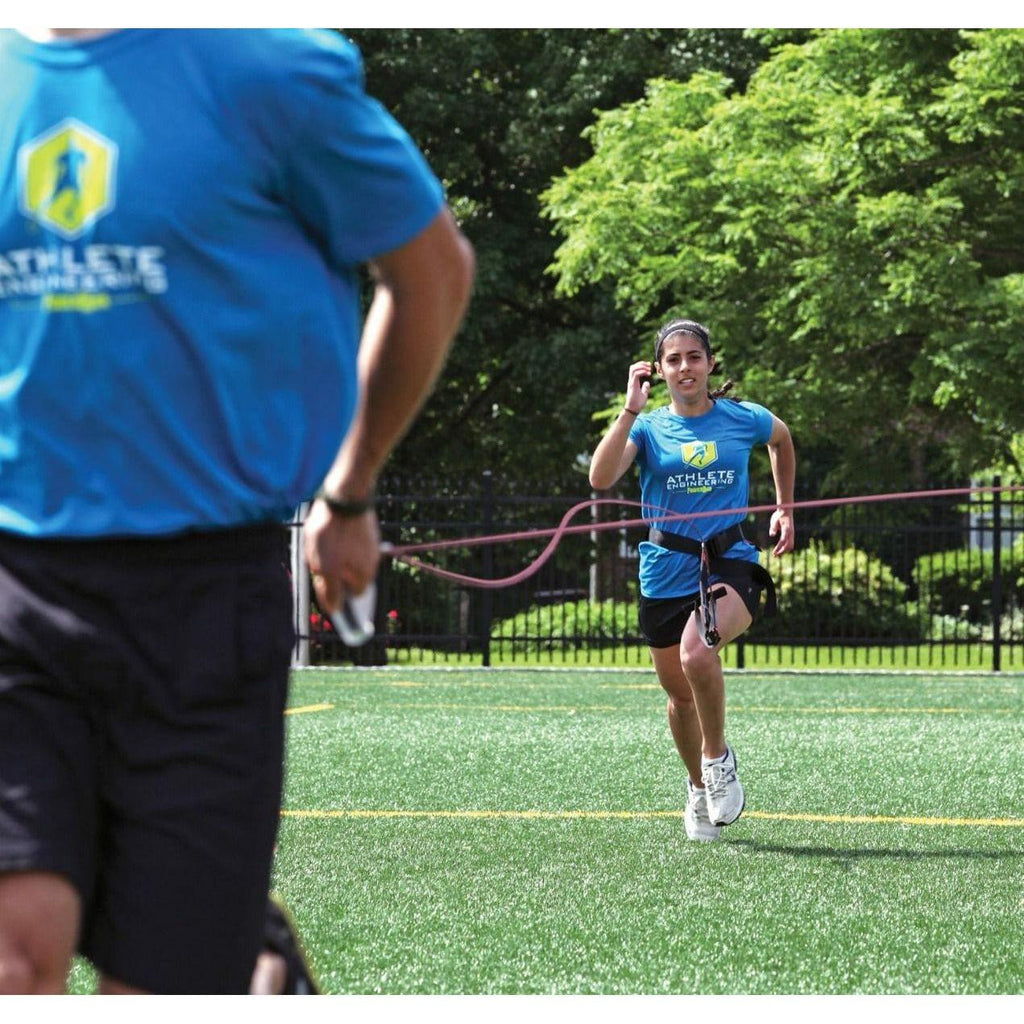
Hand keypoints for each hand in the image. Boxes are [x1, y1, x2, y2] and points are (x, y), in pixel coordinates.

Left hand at [303, 499, 381, 613]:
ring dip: (334, 554)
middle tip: (317, 559)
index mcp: (364, 576)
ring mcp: (371, 545)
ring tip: (321, 541)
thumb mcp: (324, 567)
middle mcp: (372, 563)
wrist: (345, 496)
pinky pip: (350, 542)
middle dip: (332, 571)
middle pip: (348, 577)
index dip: (333, 592)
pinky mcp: (367, 530)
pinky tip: (328, 529)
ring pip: (348, 558)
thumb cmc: (332, 534)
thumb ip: (331, 591)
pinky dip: (339, 540)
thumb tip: (335, 609)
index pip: (350, 597)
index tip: (319, 581)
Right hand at [625, 360, 652, 412]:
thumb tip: (647, 383)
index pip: (634, 369)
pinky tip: (648, 374)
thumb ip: (645, 388)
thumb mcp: (644, 394)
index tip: (648, 366)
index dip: (641, 365)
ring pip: (633, 369)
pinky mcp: (633, 385)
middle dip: (641, 364)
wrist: (634, 409)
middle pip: (633, 367)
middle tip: (649, 365)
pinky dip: (642, 371)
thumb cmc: (638, 403)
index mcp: (633, 382)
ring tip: (649, 369)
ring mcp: (631, 382)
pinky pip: (636, 374)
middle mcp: (631, 381)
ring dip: (642, 367)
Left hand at [768, 508, 794, 555]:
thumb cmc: (779, 515)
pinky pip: (790, 543)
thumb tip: (772, 535)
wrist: (786, 511)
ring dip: (784, 551)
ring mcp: (792, 534)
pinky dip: (785, 548)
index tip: (773, 552)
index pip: (783, 541)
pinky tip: (779, 549)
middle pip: (789, 546)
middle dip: (782, 552)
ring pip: (790, 546)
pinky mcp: (791, 534)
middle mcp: (791, 533)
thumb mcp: (774, 520)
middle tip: (774, 555)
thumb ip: (773, 528)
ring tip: (776, 554)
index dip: (778, 548)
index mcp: (786, 529)